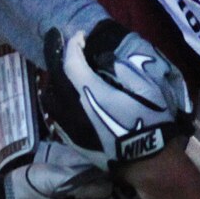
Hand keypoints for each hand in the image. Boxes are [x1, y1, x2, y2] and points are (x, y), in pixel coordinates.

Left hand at [39, 22, 191, 167]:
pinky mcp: (70, 139)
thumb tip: (109, 58)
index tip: (80, 36)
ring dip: (57, 80)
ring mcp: (68, 125)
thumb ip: (125, 69)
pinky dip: (58, 100)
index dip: (73, 44)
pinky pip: (55, 114)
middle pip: (56, 76)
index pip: (71, 60)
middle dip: (61, 58)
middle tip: (70, 48)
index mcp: (90, 91)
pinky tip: (68, 97)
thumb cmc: (149, 122)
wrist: (146, 162)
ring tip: (67, 73)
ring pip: (50, 96)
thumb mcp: (146, 89)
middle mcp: (72, 106)